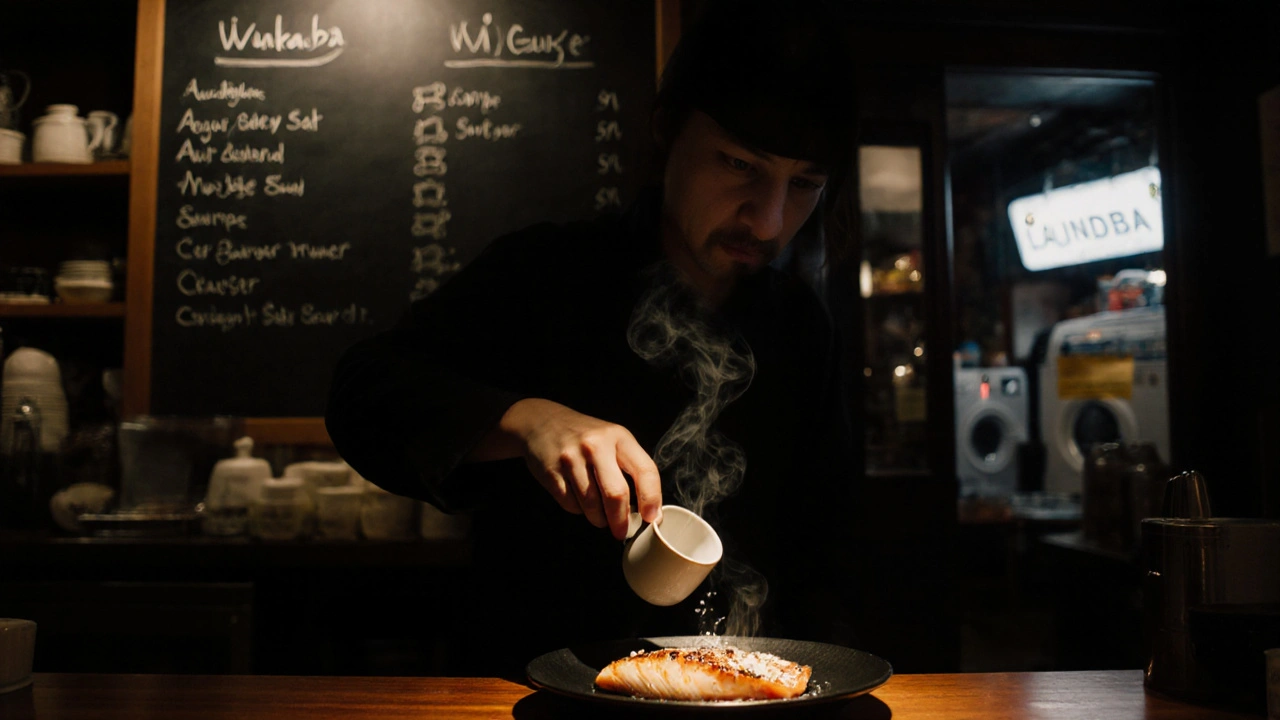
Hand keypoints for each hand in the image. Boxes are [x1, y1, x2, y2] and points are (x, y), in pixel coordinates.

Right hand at [499, 398, 661, 538]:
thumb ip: (630, 468)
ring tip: (600, 515)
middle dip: (620, 520)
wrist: (543, 422)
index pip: (645, 470)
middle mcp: (595, 446)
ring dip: (598, 518)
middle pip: (615, 494)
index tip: (652, 518)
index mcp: (618, 437)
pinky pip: (570, 504)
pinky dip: (578, 509)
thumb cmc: (586, 437)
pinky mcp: (551, 472)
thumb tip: (645, 509)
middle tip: (621, 531)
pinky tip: (579, 500)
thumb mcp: (613, 440)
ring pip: (591, 505)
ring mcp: (571, 458)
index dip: (652, 498)